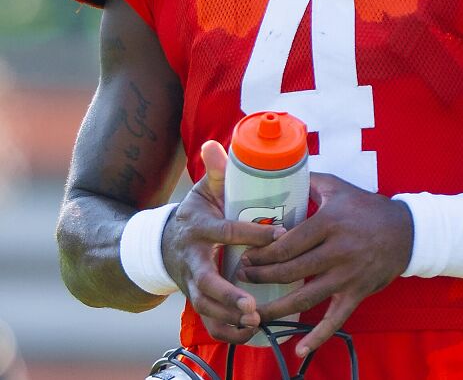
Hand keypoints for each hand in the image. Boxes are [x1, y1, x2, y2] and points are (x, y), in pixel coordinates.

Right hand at [161, 140, 284, 342]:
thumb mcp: (205, 189)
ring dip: (229, 317)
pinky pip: (209, 321)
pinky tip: (250, 332)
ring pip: (206, 306)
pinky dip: (227, 331)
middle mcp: (193, 259)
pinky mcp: (197, 300)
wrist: (168, 243)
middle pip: (206, 281)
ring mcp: (192, 283)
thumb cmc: (199, 212)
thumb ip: (217, 170)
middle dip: (229, 295)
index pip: (226, 231)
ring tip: (255, 321)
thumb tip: (216, 144)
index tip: (280, 235)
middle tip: (253, 304)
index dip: (253, 235)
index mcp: (200, 227)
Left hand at [237, 172, 412, 357]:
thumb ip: (308, 181)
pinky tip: (299, 349)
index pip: (287, 243)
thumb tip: (278, 172)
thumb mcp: (337, 188)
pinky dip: (318, 337)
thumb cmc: (366, 207)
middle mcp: (337, 251)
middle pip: (291, 270)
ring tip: (253, 310)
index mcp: (329, 223)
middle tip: (241, 277)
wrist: (405, 230)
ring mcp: (348, 276)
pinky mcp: (357, 294)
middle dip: (261, 276)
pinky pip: (336, 320)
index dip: (262, 253)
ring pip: (305, 297)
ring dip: (276, 307)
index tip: (245, 254)